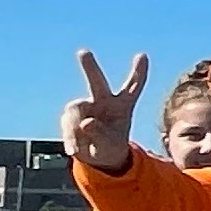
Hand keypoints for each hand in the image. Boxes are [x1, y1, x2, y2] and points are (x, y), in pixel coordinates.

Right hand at [61, 47, 147, 171]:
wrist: (97, 157)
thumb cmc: (111, 147)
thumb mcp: (110, 145)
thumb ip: (100, 134)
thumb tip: (86, 123)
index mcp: (122, 106)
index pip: (132, 87)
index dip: (138, 72)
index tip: (143, 56)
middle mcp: (103, 101)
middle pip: (96, 82)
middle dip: (90, 67)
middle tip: (83, 52)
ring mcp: (86, 107)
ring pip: (75, 111)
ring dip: (74, 130)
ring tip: (78, 147)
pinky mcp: (72, 116)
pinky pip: (67, 125)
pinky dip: (70, 138)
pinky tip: (73, 150)